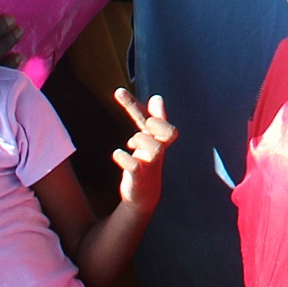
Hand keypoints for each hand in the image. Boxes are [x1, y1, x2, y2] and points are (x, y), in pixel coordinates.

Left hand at [111, 89, 176, 209]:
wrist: (144, 194)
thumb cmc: (146, 162)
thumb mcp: (148, 138)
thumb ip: (150, 118)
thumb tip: (157, 97)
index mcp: (157, 138)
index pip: (157, 118)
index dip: (138, 105)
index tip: (118, 92)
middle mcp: (157, 149)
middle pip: (170, 132)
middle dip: (157, 124)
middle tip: (145, 123)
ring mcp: (150, 164)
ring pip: (155, 149)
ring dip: (142, 141)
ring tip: (131, 142)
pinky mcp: (140, 179)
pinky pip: (136, 167)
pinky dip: (125, 159)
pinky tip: (118, 153)